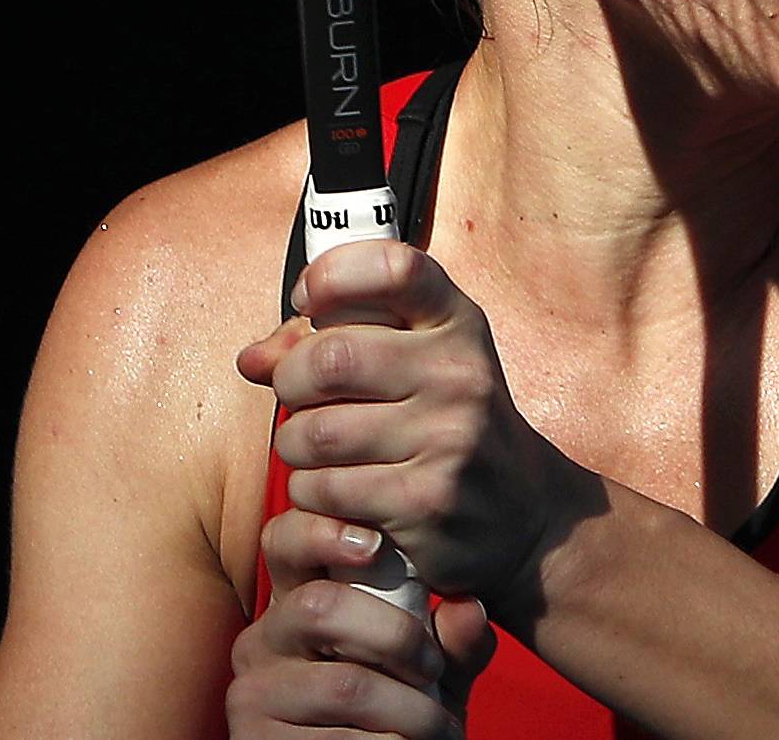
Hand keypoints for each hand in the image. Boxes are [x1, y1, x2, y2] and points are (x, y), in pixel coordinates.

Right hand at [225, 508, 495, 737]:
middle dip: (394, 636)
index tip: (376, 545)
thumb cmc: (406, 709)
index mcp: (301, 600)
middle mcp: (265, 638)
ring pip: (343, 683)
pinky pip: (337, 738)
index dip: (321, 531)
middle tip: (433, 668)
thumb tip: (467, 610)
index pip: (286, 540)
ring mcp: (253, 692)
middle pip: (320, 606)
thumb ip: (457, 638)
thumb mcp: (439, 670)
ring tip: (438, 726)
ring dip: (407, 709)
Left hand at [236, 240, 598, 612]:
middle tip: (299, 397)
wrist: (526, 511)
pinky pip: (324, 489)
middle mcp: (460, 373)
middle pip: (330, 358)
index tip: (309, 300)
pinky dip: (311, 493)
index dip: (331, 275)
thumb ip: (336, 343)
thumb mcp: (416, 363)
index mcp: (458, 324)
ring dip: (295, 445)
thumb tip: (252, 359)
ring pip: (314, 432)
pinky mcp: (426, 501)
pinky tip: (336, 491)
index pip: (393, 267)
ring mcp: (448, 438)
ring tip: (317, 450)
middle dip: (291, 380)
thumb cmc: (447, 422)